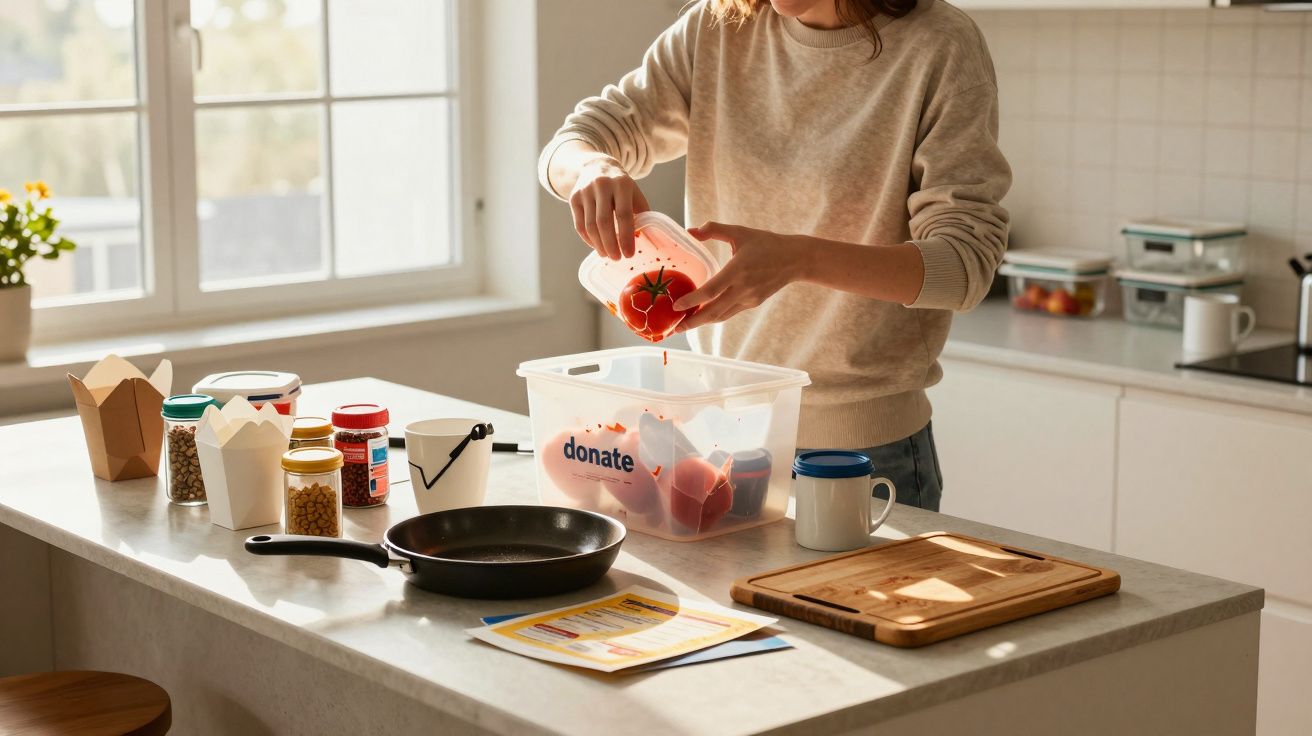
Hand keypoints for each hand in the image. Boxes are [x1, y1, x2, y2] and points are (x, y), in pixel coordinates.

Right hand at [569, 157, 650, 259]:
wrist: (596, 165)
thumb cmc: (620, 185)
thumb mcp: (634, 193)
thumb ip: (641, 212)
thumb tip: (645, 238)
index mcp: (622, 184)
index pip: (623, 214)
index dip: (626, 237)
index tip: (629, 254)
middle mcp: (602, 185)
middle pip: (604, 222)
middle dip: (611, 244)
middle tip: (617, 258)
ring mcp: (585, 191)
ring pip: (590, 225)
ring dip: (599, 245)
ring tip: (607, 255)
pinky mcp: (574, 198)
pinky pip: (580, 225)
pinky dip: (588, 239)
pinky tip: (597, 246)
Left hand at [673, 222, 807, 330]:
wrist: (795, 259)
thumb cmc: (766, 243)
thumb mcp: (740, 232)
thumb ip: (714, 230)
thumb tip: (690, 231)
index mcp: (738, 270)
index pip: (710, 291)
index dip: (692, 301)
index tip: (676, 306)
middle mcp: (743, 288)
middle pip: (713, 312)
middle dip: (692, 322)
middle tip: (675, 328)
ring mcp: (749, 298)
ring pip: (721, 316)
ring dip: (702, 322)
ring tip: (685, 325)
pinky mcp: (753, 303)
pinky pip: (730, 313)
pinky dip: (715, 316)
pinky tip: (703, 315)